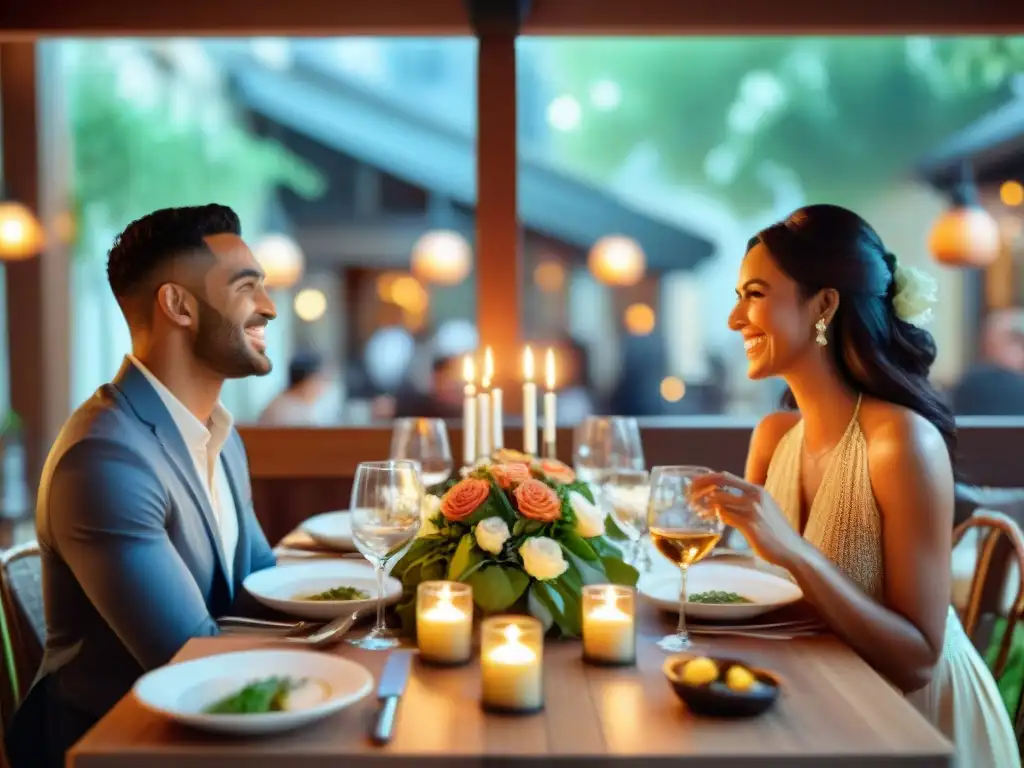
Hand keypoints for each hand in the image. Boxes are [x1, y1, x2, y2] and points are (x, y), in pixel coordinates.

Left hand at [688, 471, 803, 567]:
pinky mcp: (750, 525)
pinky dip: (712, 516)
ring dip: (703, 504)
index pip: (726, 476)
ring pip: (719, 499)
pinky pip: (725, 516)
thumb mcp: (762, 511)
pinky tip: (705, 520)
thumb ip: (744, 504)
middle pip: (720, 481)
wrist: (793, 551)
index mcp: (757, 490)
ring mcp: (753, 510)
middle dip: (700, 485)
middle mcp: (755, 496)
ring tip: (694, 509)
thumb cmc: (776, 533)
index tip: (693, 482)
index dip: (707, 478)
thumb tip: (721, 504)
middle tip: (687, 493)